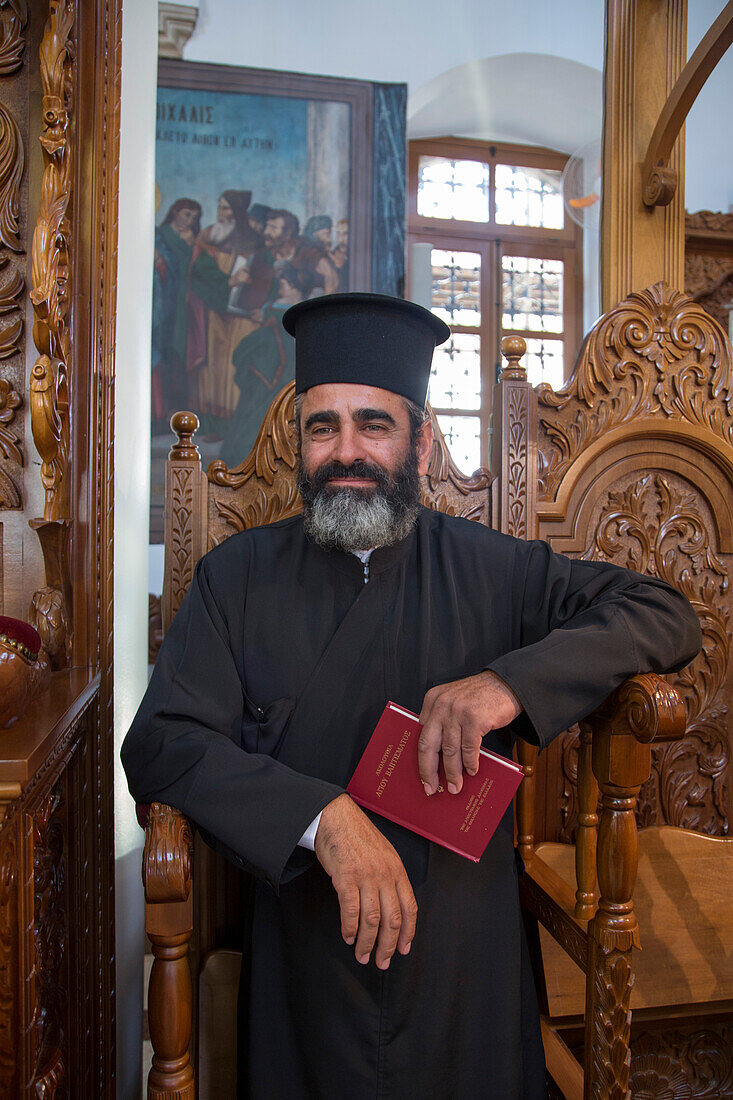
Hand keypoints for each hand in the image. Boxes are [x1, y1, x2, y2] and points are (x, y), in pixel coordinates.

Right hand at [314, 793, 416, 969]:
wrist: (336, 817)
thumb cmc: (358, 836)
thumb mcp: (383, 854)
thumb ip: (389, 878)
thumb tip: (391, 906)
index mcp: (397, 870)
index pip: (409, 908)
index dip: (408, 932)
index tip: (404, 949)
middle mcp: (385, 875)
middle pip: (392, 919)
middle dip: (388, 945)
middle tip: (382, 962)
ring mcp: (366, 876)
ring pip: (372, 919)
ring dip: (367, 942)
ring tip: (362, 955)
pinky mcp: (346, 877)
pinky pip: (351, 910)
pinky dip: (350, 928)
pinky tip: (348, 937)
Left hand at [418, 671, 521, 795]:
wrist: (506, 684)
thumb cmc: (480, 697)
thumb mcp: (454, 702)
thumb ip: (442, 722)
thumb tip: (437, 759)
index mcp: (432, 700)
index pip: (421, 735)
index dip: (421, 760)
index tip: (423, 777)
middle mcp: (441, 705)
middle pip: (428, 745)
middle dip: (429, 771)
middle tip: (431, 788)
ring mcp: (458, 711)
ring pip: (450, 750)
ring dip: (453, 772)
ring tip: (455, 786)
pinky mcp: (474, 719)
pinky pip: (469, 749)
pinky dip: (470, 763)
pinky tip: (472, 770)